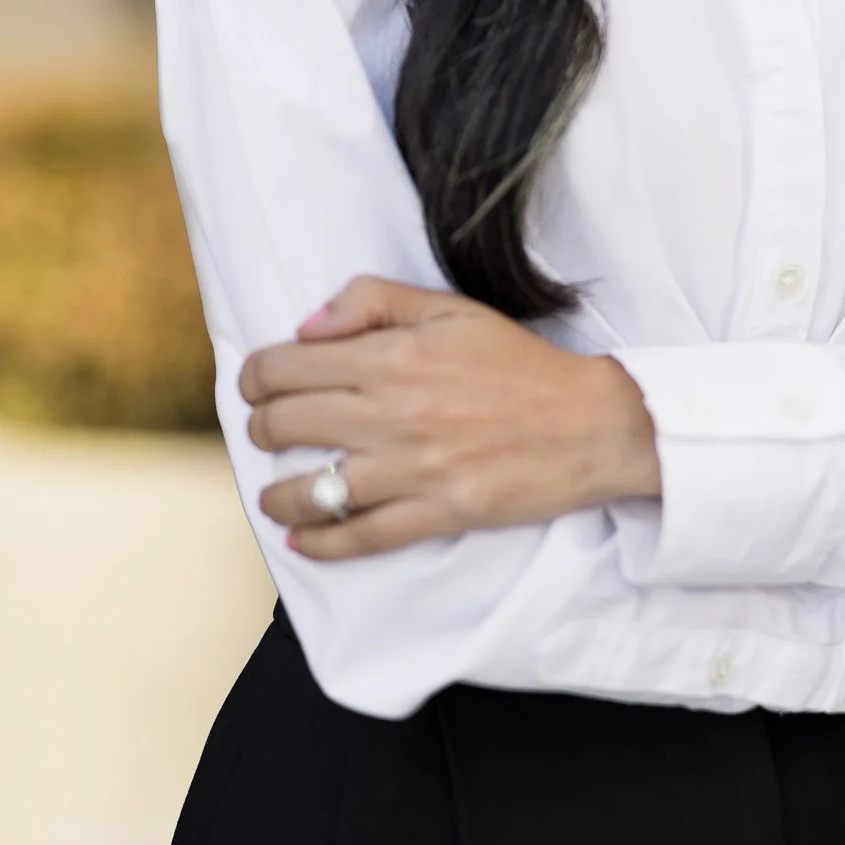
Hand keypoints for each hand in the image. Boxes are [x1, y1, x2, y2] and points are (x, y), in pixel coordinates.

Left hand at [240, 277, 660, 559]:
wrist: (589, 422)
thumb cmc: (518, 363)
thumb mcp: (450, 308)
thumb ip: (373, 300)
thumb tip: (305, 327)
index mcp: (392, 354)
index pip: (284, 368)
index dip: (255, 377)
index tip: (257, 385)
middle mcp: (392, 411)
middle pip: (284, 425)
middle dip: (262, 429)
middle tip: (270, 432)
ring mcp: (412, 467)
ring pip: (311, 491)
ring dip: (279, 496)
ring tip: (279, 495)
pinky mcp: (436, 512)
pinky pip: (358, 537)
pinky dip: (319, 544)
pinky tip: (303, 540)